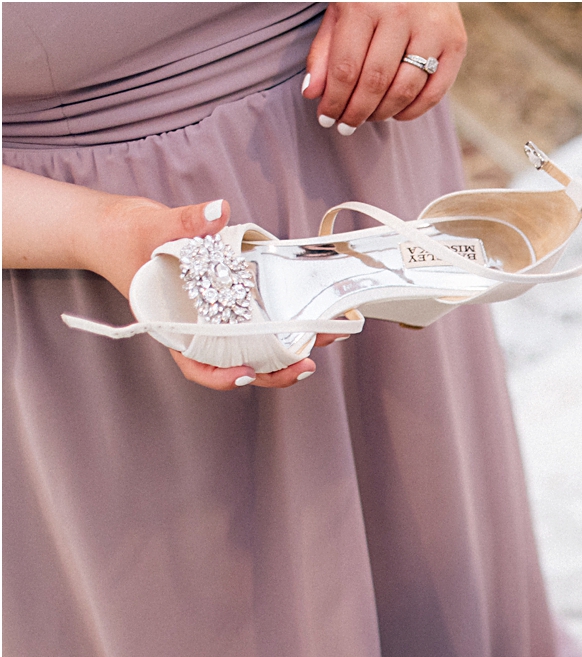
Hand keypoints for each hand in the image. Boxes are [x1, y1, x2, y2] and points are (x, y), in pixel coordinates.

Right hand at [96, 196, 328, 390]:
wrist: (117, 229)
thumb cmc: (125, 235)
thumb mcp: (152, 226)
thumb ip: (185, 221)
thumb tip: (217, 211)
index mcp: (171, 324)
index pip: (195, 364)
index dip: (221, 377)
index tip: (248, 373)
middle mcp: (195, 328)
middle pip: (236, 362)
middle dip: (273, 369)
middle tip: (306, 364)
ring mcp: (214, 317)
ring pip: (253, 346)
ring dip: (287, 350)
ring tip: (321, 341)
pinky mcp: (229, 301)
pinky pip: (258, 319)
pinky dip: (283, 321)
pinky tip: (310, 318)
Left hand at [306, 3, 465, 131]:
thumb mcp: (341, 9)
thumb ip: (325, 50)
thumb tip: (312, 93)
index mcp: (363, 4)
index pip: (346, 68)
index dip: (335, 100)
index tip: (326, 118)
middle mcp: (400, 14)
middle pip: (376, 82)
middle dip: (357, 111)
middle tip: (346, 125)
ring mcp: (432, 28)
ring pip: (405, 89)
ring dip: (384, 113)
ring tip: (369, 117)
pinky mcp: (456, 41)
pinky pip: (435, 91)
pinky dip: (414, 110)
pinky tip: (397, 113)